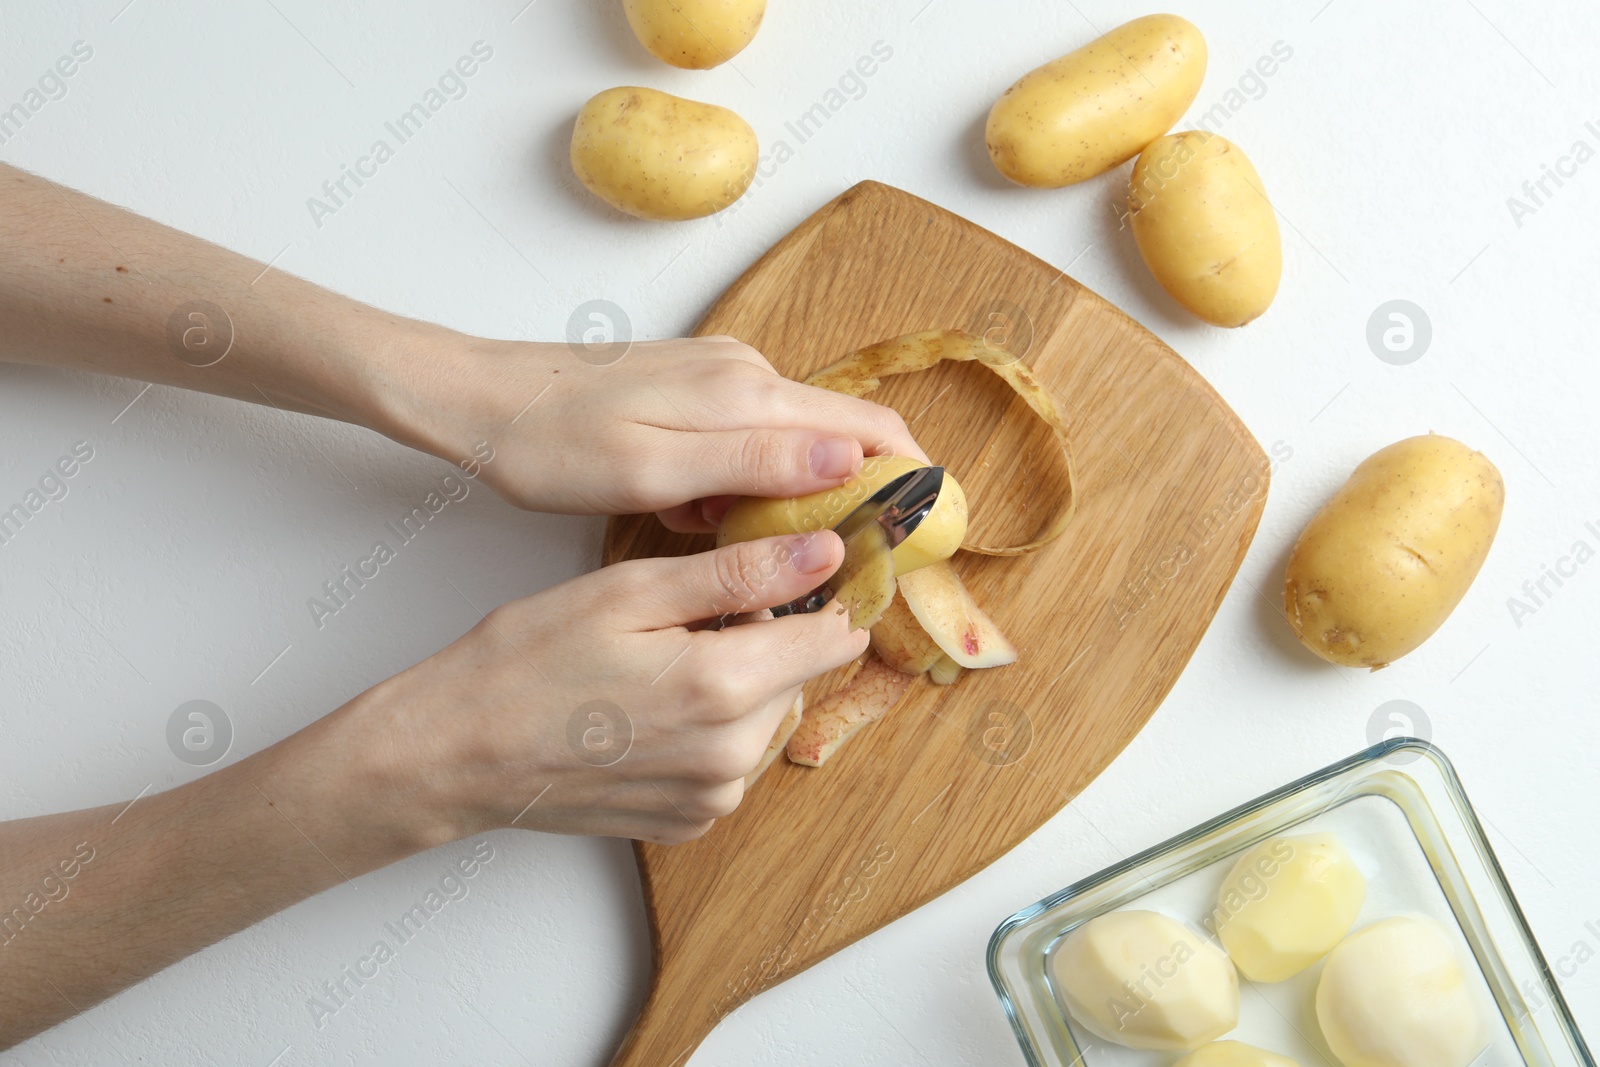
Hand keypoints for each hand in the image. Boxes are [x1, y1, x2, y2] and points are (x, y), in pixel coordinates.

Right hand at [347, 529, 867, 844]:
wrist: (456, 753)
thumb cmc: (524, 663)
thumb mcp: (630, 593)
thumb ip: (740, 574)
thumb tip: (825, 552)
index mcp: (725, 687)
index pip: (833, 636)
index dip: (812, 595)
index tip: (780, 574)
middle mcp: (732, 756)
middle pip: (796, 674)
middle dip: (759, 637)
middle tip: (676, 619)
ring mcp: (712, 797)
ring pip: (763, 715)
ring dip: (732, 684)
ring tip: (650, 666)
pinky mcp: (689, 821)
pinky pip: (729, 759)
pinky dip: (704, 729)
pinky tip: (644, 711)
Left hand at [387, 330, 927, 530]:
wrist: (478, 401)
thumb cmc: (552, 445)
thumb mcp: (653, 473)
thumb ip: (754, 464)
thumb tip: (849, 456)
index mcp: (748, 392)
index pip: (869, 426)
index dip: (910, 479)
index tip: (924, 536)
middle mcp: (747, 371)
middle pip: (841, 431)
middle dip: (855, 496)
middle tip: (844, 563)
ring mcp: (720, 374)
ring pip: (792, 440)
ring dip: (788, 495)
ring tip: (744, 542)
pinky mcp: (694, 386)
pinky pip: (748, 437)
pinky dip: (743, 481)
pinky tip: (699, 511)